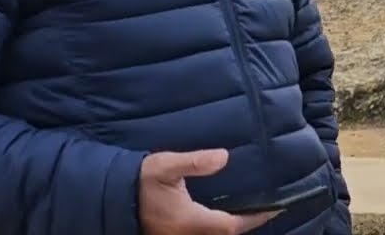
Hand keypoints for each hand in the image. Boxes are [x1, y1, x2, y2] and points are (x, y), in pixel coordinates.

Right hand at [139, 149, 281, 234]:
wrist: (108, 198)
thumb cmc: (138, 181)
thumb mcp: (165, 166)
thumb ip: (194, 162)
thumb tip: (224, 157)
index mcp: (189, 221)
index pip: (232, 225)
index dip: (256, 217)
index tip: (276, 206)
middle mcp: (186, 234)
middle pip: (226, 234)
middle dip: (247, 223)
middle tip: (267, 206)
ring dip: (233, 226)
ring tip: (251, 209)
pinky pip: (203, 234)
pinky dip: (218, 227)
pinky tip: (223, 214)